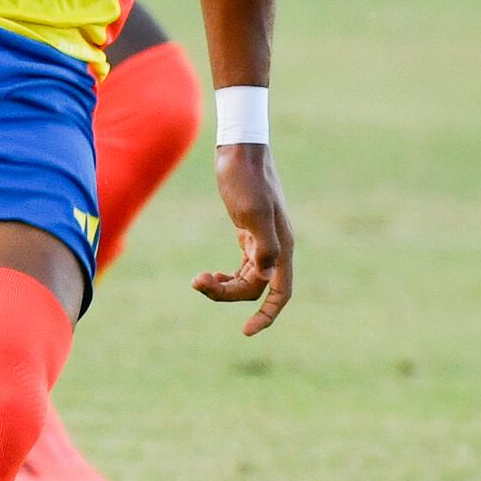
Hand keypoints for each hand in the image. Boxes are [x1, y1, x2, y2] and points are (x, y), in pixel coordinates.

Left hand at [194, 143, 292, 334]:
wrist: (239, 148)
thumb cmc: (246, 176)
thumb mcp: (252, 210)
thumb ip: (263, 244)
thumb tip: (264, 275)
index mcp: (282, 245)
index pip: (281, 292)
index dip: (267, 315)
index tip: (246, 332)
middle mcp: (276, 247)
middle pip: (256, 288)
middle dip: (228, 294)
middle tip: (198, 284)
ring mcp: (262, 240)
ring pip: (247, 280)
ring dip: (223, 286)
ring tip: (199, 280)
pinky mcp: (248, 233)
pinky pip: (241, 267)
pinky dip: (224, 275)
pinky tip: (206, 275)